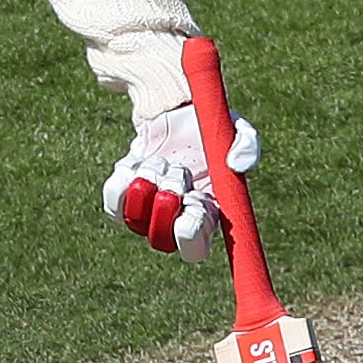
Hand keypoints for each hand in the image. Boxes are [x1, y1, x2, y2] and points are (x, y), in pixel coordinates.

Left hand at [101, 101, 258, 262]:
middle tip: (178, 175)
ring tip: (161, 162)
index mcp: (205, 216)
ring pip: (136, 219)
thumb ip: (247, 146)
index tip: (197, 199)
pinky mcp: (122, 194)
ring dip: (149, 186)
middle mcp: (172, 220)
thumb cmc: (210, 131)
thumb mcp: (236, 131)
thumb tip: (236, 165)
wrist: (175, 112)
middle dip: (167, 206)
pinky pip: (114, 202)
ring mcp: (144, 210)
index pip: (194, 250)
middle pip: (160, 240)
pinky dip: (125, 181)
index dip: (191, 232)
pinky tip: (138, 163)